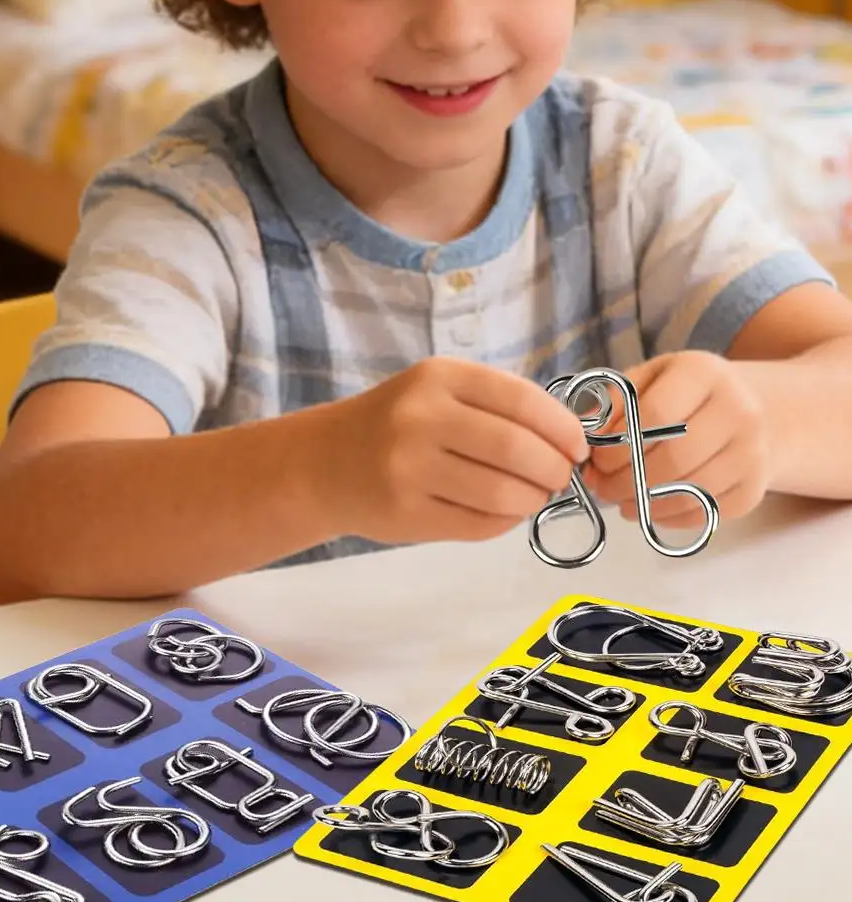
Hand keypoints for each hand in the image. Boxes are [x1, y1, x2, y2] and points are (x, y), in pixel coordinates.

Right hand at [326, 357, 586, 545]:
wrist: (324, 462)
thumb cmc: (394, 423)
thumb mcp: (436, 391)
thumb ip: (496, 406)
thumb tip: (568, 443)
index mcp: (437, 378)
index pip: (522, 400)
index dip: (563, 428)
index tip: (577, 447)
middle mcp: (420, 417)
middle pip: (518, 449)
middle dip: (554, 469)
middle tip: (558, 477)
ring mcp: (410, 468)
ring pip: (504, 493)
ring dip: (533, 499)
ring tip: (531, 496)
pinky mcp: (407, 513)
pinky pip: (480, 524)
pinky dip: (504, 520)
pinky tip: (499, 510)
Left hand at [581, 351, 769, 525]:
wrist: (753, 408)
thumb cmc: (684, 392)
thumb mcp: (648, 379)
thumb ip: (614, 404)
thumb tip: (583, 438)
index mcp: (704, 372)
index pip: (655, 414)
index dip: (618, 444)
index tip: (596, 460)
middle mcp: (739, 409)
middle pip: (674, 457)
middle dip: (628, 480)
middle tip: (602, 488)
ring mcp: (754, 450)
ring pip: (692, 489)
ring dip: (646, 503)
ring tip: (621, 500)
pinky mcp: (757, 485)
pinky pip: (709, 510)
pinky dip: (672, 516)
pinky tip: (650, 508)